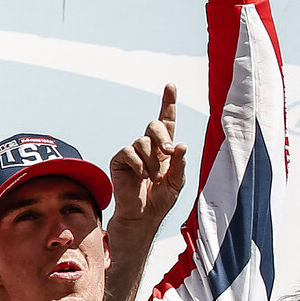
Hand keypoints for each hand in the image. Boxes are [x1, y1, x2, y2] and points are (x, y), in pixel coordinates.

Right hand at [109, 84, 186, 229]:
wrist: (142, 215)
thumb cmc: (161, 199)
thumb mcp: (177, 181)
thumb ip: (179, 163)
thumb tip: (180, 144)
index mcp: (165, 148)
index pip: (167, 121)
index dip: (168, 103)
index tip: (171, 85)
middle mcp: (148, 146)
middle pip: (155, 125)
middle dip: (163, 137)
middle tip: (169, 152)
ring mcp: (133, 152)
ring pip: (143, 141)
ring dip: (153, 160)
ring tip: (154, 177)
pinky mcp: (119, 160)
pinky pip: (129, 152)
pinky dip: (139, 163)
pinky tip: (143, 176)